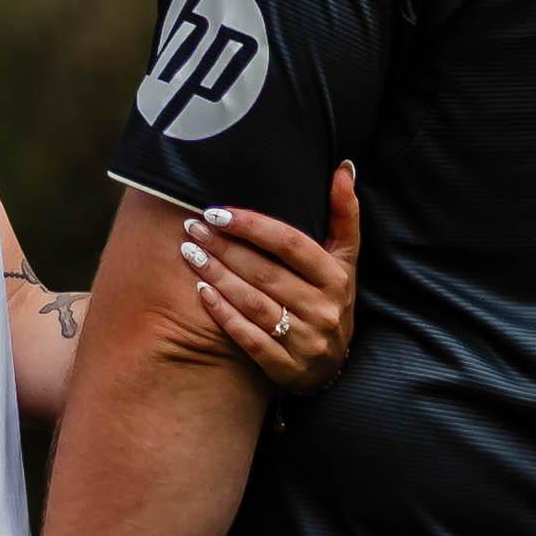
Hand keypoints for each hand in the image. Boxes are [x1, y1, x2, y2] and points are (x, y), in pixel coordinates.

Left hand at [183, 166, 363, 393]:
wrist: (331, 366)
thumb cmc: (330, 298)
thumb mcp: (344, 258)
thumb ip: (344, 214)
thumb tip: (344, 168)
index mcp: (337, 276)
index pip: (291, 244)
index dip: (253, 226)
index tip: (218, 211)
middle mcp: (325, 308)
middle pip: (266, 272)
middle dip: (225, 247)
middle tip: (192, 227)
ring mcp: (306, 340)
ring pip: (254, 304)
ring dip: (218, 276)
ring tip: (190, 253)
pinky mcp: (286, 367)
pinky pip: (249, 338)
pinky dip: (223, 314)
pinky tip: (201, 292)